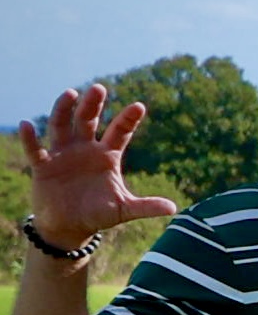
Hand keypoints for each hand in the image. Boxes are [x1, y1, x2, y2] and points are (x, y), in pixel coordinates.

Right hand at [16, 85, 177, 250]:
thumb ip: (145, 206)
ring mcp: (63, 154)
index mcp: (107, 155)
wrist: (70, 226)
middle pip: (88, 121)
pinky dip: (30, 138)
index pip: (120, 132)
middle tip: (99, 88)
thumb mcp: (123, 210)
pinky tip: (27, 125)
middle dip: (93, 105)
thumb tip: (173, 209)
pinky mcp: (43, 166)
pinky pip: (34, 149)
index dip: (128, 119)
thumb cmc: (99, 213)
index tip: (139, 106)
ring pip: (61, 126)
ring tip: (70, 93)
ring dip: (64, 110)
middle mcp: (85, 148)